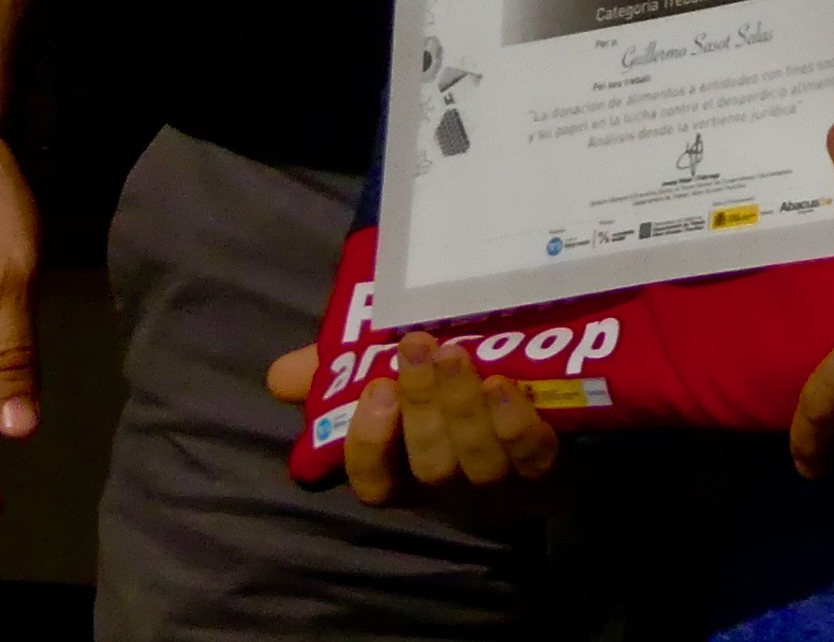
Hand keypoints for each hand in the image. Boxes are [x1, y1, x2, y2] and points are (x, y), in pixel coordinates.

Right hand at [323, 334, 567, 518]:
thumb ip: (335, 375)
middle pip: (429, 466)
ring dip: (463, 406)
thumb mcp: (390, 381)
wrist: (554, 411)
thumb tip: (280, 376)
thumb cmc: (453, 398)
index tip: (374, 392)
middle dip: (421, 408)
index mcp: (410, 472)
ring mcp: (504, 483)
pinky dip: (515, 424)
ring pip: (477, 460)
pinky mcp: (551, 469)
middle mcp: (453, 487)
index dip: (369, 446)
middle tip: (417, 346)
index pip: (374, 484)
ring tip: (456, 353)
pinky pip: (532, 456)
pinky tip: (506, 384)